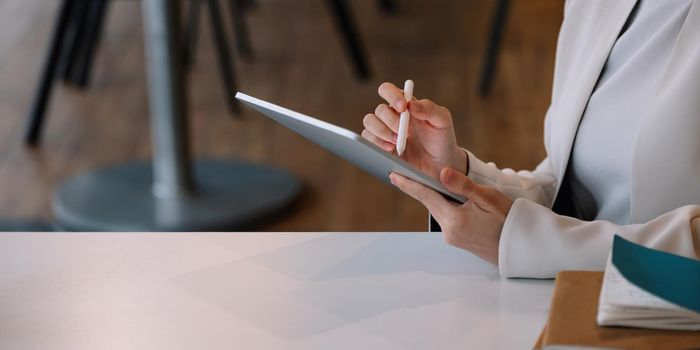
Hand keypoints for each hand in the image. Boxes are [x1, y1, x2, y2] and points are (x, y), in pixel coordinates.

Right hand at [361, 82, 466, 179]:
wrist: (440, 164)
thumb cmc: (441, 139)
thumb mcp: (442, 121)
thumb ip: (429, 108)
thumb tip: (410, 104)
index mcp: (404, 104)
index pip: (387, 90)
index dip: (391, 95)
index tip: (403, 107)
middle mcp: (391, 115)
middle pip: (379, 109)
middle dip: (391, 120)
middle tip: (405, 132)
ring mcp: (384, 131)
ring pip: (369, 122)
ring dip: (382, 131)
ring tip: (398, 142)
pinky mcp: (379, 146)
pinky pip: (367, 139)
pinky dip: (377, 143)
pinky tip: (391, 149)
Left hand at [389, 168, 513, 265]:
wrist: (523, 246)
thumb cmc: (509, 220)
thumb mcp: (487, 197)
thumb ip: (462, 185)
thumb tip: (441, 173)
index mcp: (454, 219)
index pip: (426, 196)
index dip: (409, 184)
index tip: (394, 175)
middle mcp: (450, 231)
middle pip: (431, 203)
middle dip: (421, 189)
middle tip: (405, 174)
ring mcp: (454, 238)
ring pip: (440, 211)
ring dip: (437, 198)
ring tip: (436, 183)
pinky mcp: (459, 240)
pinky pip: (448, 219)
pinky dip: (447, 207)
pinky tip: (454, 200)